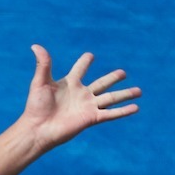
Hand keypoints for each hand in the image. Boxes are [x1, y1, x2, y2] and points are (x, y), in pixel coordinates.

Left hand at [20, 46, 140, 151]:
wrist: (38, 129)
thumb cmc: (36, 107)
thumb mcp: (40, 82)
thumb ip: (43, 64)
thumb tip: (35, 45)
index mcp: (70, 83)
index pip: (80, 69)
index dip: (84, 62)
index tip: (90, 56)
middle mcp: (81, 94)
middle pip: (102, 83)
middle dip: (112, 78)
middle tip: (123, 72)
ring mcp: (88, 106)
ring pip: (111, 98)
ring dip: (125, 94)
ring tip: (139, 91)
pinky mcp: (91, 118)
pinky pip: (110, 113)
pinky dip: (123, 111)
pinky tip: (135, 108)